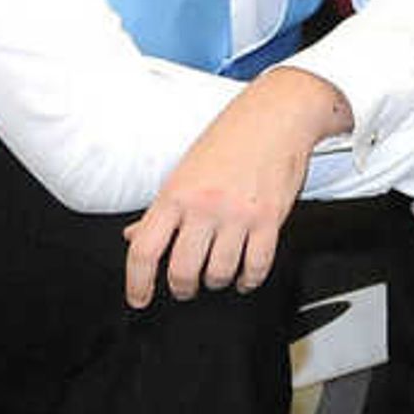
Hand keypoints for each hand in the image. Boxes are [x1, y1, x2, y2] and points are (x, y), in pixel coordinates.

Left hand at [124, 65, 342, 307]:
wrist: (277, 116)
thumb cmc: (231, 139)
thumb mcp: (184, 172)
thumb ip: (160, 210)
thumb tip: (136, 237)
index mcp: (175, 194)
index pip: (144, 250)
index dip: (137, 283)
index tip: (139, 298)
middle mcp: (204, 206)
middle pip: (182, 270)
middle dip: (182, 288)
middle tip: (184, 287)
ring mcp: (238, 214)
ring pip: (219, 273)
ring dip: (216, 282)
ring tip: (217, 276)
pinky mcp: (270, 218)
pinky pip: (257, 265)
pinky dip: (249, 279)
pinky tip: (245, 276)